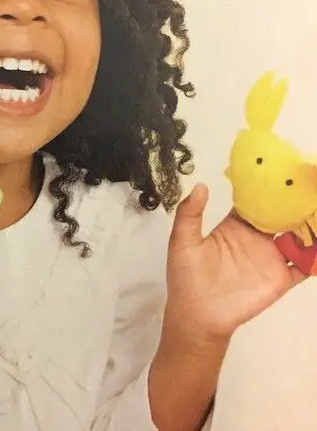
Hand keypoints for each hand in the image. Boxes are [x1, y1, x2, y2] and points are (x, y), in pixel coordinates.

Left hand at [164, 184, 306, 343]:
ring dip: (309, 224)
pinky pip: (305, 265)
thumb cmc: (187, 276)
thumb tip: (200, 185)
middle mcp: (255, 238)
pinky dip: (316, 255)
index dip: (264, 189)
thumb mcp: (182, 241)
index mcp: (234, 227)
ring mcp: (270, 258)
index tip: (279, 171)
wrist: (198, 315)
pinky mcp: (281, 278)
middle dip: (292, 202)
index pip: (253, 203)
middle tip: (308, 185)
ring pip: (297, 236)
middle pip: (279, 216)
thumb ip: (189, 214)